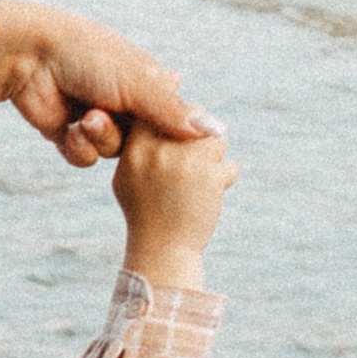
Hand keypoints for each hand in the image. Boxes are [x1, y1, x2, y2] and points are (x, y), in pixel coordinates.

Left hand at [0, 0, 216, 169]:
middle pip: (144, 145)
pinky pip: (86, 159)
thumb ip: (175, 111)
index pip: (174, 120)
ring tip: (87, 119)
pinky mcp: (70, 136)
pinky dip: (79, 147)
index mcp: (148, 82)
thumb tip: (218, 132)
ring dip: (100, 139)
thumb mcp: (138, 82)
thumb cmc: (88, 56)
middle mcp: (125, 103)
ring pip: (114, 154)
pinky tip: (69, 128)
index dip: (172, 134)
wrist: (30, 56)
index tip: (171, 139)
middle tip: (118, 121)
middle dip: (129, 138)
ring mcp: (97, 120)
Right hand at [114, 126, 235, 288]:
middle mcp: (159, 148)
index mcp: (136, 146)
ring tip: (199, 182)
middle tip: (191, 164)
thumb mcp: (128, 176)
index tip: (179, 138)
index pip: (162, 108)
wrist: (162, 250)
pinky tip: (207, 197)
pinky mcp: (210, 175)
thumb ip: (140, 144)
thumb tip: (165, 112)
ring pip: (216, 139)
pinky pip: (228, 166)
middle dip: (198, 137)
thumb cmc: (145, 214)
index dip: (175, 117)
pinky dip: (223, 181)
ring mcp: (185, 160)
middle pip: (194, 116)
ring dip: (214, 159)